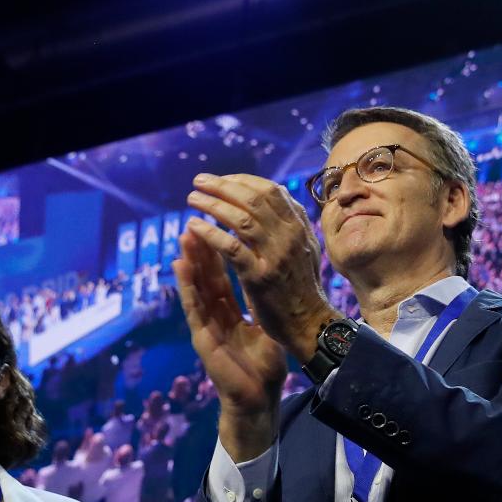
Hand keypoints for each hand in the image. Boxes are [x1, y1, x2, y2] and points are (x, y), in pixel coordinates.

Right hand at [173, 226, 285, 417]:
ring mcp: (206, 325)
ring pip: (196, 287)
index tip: (218, 223)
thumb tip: (269, 274)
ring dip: (190, 261)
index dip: (219, 249)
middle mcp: (215, 314)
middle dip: (202, 247)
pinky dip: (186, 286)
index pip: (223, 273)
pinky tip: (179, 266)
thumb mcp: (264, 324)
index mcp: (230, 310)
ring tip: (184, 234)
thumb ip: (260, 300)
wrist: (258, 398)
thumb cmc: (263, 366)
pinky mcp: (202, 338)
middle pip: (206, 275)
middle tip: (197, 218)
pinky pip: (193, 307)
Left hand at [185, 173, 337, 361]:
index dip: (242, 180)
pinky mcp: (259, 277)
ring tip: (192, 199)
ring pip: (240, 219)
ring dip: (212, 205)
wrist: (309, 321)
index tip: (221, 180)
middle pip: (252, 199)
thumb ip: (290, 221)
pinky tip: (194, 226)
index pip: (269, 190)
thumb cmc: (303, 285)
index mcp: (298, 226)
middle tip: (199, 181)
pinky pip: (231, 248)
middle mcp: (289, 236)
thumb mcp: (305, 246)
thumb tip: (273, 194)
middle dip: (222, 186)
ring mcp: (275, 256)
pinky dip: (210, 233)